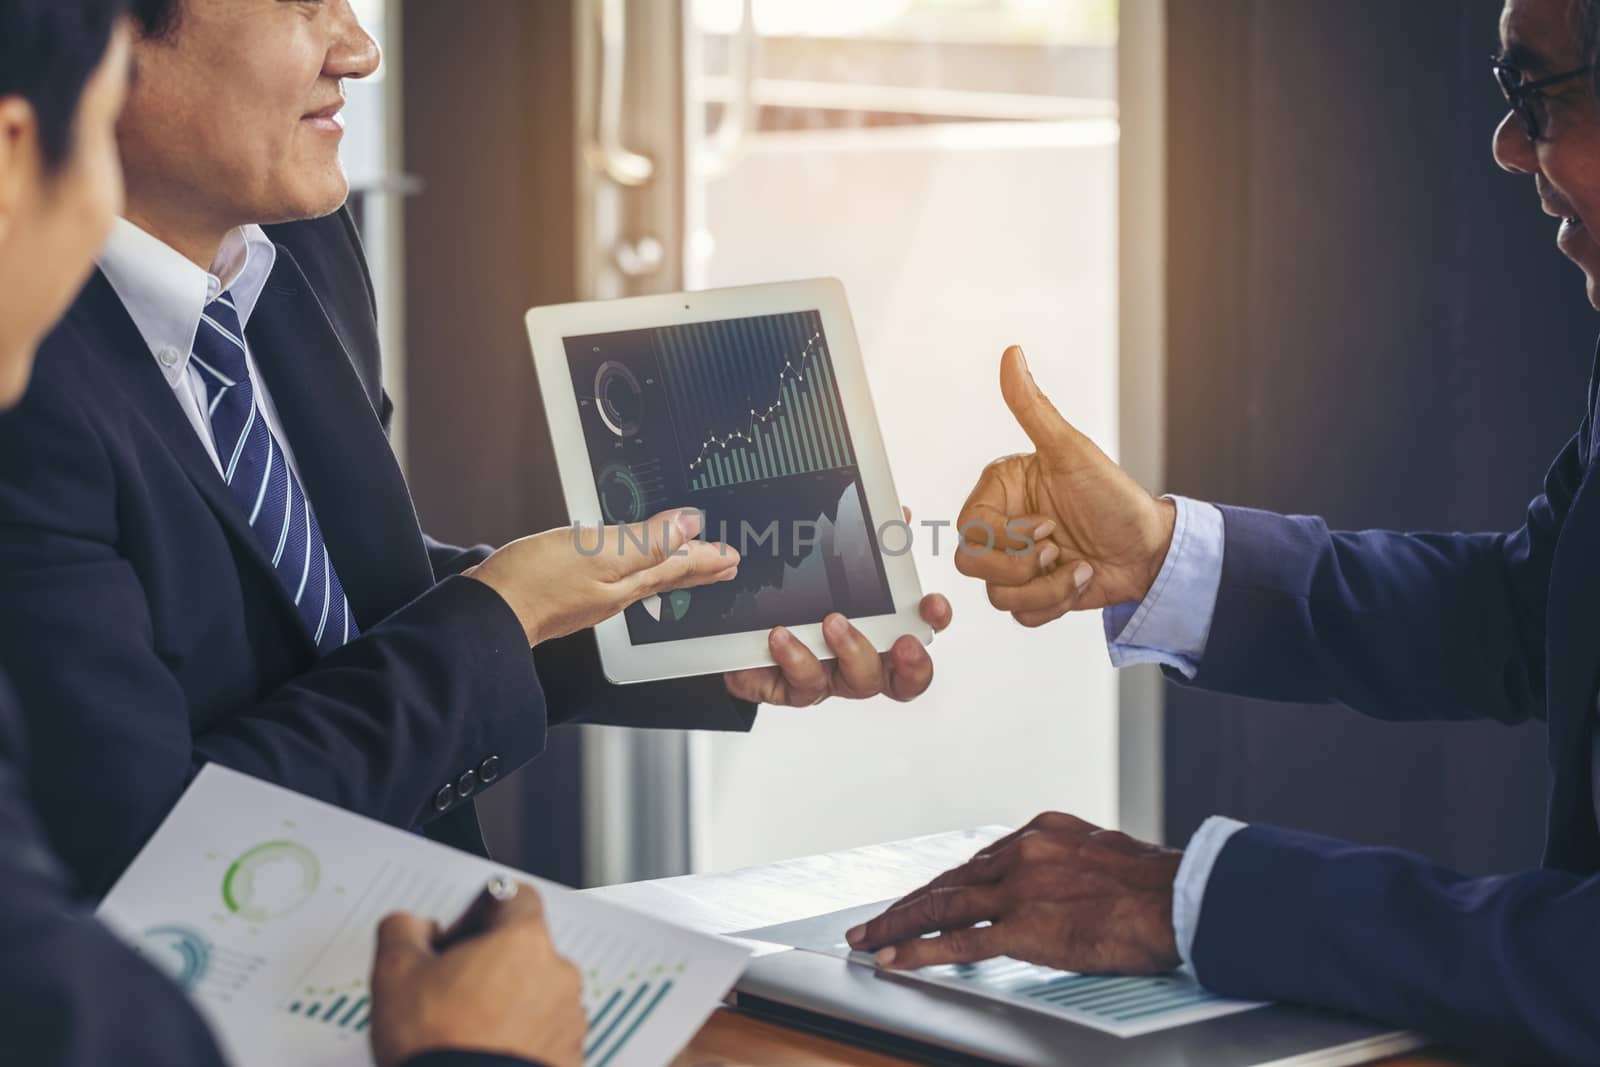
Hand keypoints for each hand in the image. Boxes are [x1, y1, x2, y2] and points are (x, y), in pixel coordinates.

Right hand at [369, 883, 585, 1066]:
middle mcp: (559, 976)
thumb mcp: (395, 974)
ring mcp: (569, 1021)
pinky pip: (546, 1037)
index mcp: (524, 942)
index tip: (460, 933)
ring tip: (468, 1030)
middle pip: (526, 951)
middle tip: (452, 991)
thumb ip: (404, 930)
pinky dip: (522, 1040)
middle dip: (492, 965)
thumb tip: (413, 926)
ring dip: (510, 1004)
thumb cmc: (437, 1044)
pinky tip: (487, 1054)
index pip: (516, 897)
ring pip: (537, 995)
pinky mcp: (570, 1058)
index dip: (482, 910)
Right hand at [466, 507, 739, 646]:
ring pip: (644, 579)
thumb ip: (645, 539)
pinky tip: (623, 567)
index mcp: (627, 582)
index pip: (678, 567)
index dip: (707, 558)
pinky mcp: (568, 592)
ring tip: (688, 565)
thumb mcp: (598, 551)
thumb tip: (688, 525)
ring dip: (670, 570)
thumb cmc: (536, 583)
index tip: (732, 555)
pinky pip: (615, 578)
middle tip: (725, 566)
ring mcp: (591, 595)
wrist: (489, 612)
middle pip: (666, 577)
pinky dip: (633, 569)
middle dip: (697, 570)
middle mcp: (615, 593)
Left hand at [723, 507, 952, 704]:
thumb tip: (897, 516)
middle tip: (902, 641)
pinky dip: (795, 658)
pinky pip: (802, 684)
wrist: (729, 626)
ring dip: (853, 650)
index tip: (931, 604)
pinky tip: (781, 635)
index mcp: (875, 631)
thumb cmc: (790, 598)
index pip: (920, 632)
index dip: (933, 623)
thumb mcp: (825, 563)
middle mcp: (857, 660)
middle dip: (910, 662)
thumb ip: (864, 543)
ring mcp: (828, 676)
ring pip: (857, 682)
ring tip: (833, 621)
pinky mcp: (790, 688)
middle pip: (901, 677)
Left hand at [845, 812, 1181, 975]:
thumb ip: (1068, 864)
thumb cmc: (1156, 885)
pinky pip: (957, 941)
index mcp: (1042, 831)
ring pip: (941, 905)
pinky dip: (919, 949)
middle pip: (951, 880)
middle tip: (877, 919)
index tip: (926, 896)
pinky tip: (895, 957)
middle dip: (910, 903)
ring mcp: (1018, 889)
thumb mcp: (1103, 853)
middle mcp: (1022, 852)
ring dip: (898, 924)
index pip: (980, 861)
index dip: (947, 884)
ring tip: (869, 939)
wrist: (1180, 899)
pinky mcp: (1022, 927)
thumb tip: (1059, 883)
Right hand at [957, 346, 1175, 627]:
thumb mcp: (1071, 451)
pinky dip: (1053, 603)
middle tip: (1059, 547)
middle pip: (972, 563)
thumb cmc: (1115, 498)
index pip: (969, 526)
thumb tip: (1013, 357)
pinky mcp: (1034, 592)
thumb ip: (1033, 408)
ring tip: (1075, 566)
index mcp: (1002, 492)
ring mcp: (1018, 561)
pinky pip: (1019, 614)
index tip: (1047, 525)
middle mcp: (1004, 526)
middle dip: (1023, 566)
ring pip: (997, 593)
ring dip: (1046, 587)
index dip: (1006, 536)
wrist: (1151, 550)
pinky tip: (1077, 580)